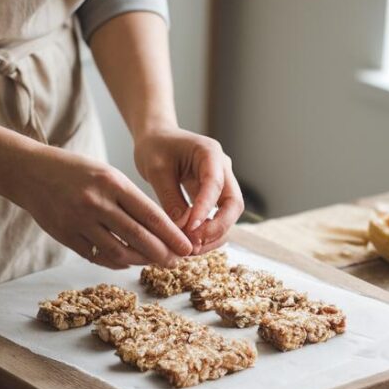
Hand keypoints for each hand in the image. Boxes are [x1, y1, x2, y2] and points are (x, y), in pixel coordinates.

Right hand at [13, 146, 192, 268]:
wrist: (30, 171)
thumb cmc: (75, 171)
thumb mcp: (106, 174)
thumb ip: (129, 199)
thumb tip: (158, 229)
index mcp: (112, 183)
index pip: (150, 214)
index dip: (171, 235)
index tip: (186, 247)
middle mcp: (96, 202)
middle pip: (137, 237)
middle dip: (161, 254)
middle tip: (175, 262)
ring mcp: (78, 221)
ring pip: (118, 252)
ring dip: (139, 261)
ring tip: (152, 262)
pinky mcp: (65, 235)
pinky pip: (96, 256)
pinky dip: (114, 261)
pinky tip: (126, 261)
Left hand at [133, 127, 243, 254]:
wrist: (156, 139)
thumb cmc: (155, 147)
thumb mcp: (156, 169)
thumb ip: (170, 197)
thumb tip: (182, 228)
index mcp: (210, 153)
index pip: (215, 184)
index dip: (205, 208)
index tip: (190, 229)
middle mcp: (222, 168)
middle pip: (233, 203)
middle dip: (217, 228)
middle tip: (194, 245)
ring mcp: (222, 182)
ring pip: (229, 215)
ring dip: (213, 235)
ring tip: (190, 250)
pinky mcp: (214, 195)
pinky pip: (218, 217)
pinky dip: (207, 233)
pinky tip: (190, 244)